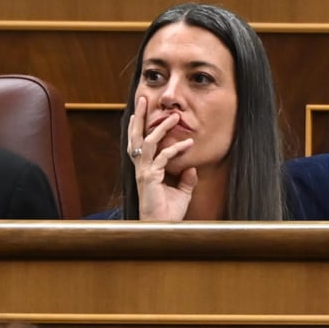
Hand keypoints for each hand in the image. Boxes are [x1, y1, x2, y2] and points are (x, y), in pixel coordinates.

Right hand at [128, 96, 196, 220]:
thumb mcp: (181, 193)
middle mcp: (141, 168)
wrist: (162, 228)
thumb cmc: (168, 213)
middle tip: (142, 99)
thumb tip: (192, 168)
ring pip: (147, 142)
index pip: (140, 143)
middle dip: (140, 117)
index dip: (140, 127)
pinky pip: (162, 158)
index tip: (142, 111)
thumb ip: (186, 179)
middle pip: (136, 137)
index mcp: (145, 169)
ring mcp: (144, 172)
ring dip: (159, 127)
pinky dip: (175, 149)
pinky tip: (187, 143)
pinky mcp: (149, 178)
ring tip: (172, 116)